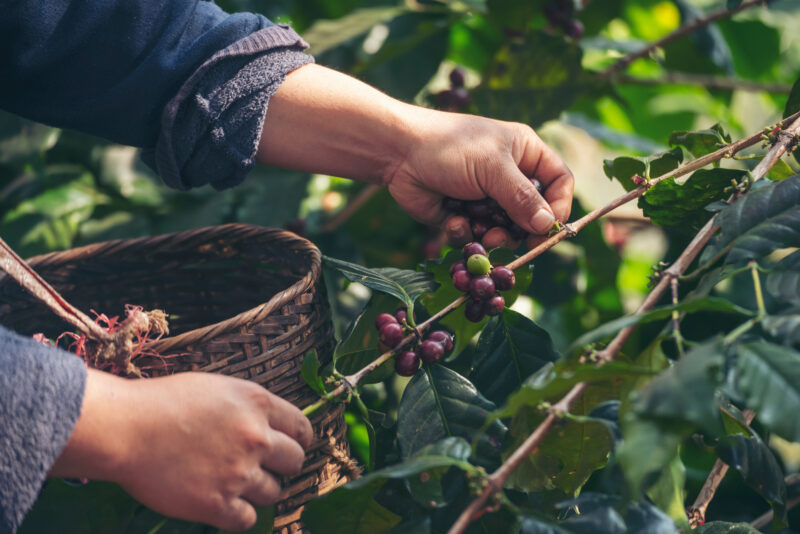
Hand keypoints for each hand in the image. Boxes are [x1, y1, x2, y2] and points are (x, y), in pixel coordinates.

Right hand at [50, 370, 312, 531]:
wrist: (127, 429)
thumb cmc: (163, 402)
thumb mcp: (216, 388)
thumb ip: (246, 407)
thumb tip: (266, 424)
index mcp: (257, 404)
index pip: (301, 427)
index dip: (298, 439)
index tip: (292, 447)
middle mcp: (256, 438)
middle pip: (295, 461)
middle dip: (282, 465)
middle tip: (262, 467)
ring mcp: (239, 473)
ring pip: (274, 492)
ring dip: (258, 490)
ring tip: (234, 483)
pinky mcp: (218, 504)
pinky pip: (247, 519)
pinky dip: (238, 515)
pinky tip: (224, 505)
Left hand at [258, 64, 572, 241]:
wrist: (399, 154)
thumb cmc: (450, 148)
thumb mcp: (493, 168)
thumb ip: (522, 199)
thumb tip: (550, 226)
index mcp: (524, 153)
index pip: (559, 182)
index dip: (560, 206)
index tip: (551, 229)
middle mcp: (508, 175)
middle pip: (533, 213)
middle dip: (521, 229)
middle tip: (508, 237)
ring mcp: (485, 197)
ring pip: (505, 230)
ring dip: (493, 235)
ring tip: (479, 228)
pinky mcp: (463, 214)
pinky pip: (476, 234)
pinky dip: (465, 231)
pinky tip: (451, 219)